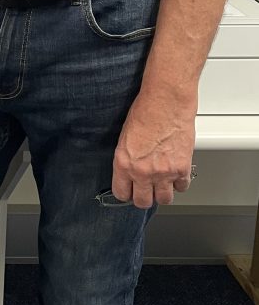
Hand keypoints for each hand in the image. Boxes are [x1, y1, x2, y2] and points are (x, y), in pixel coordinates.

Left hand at [112, 89, 196, 207]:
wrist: (167, 102)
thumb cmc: (145, 112)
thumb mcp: (125, 138)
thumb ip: (128, 159)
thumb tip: (130, 171)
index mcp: (124, 163)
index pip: (121, 193)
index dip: (125, 193)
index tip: (129, 191)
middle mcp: (143, 172)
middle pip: (143, 202)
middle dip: (144, 197)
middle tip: (146, 190)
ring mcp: (164, 173)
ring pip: (164, 199)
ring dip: (163, 193)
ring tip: (162, 184)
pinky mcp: (182, 168)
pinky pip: (182, 187)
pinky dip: (179, 183)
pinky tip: (176, 174)